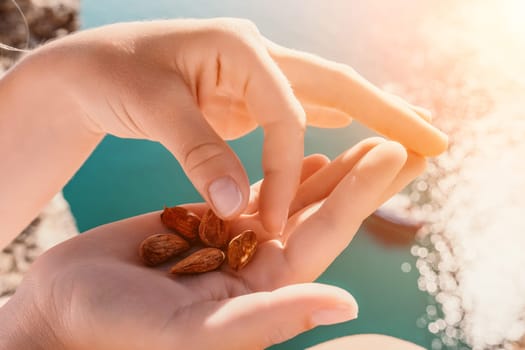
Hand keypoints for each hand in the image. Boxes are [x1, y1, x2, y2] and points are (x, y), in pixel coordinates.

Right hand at [0, 138, 425, 349]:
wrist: (64, 310)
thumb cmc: (117, 328)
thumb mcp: (195, 331)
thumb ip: (266, 318)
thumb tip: (345, 302)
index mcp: (263, 290)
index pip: (325, 235)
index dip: (362, 195)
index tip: (394, 155)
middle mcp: (256, 266)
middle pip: (320, 213)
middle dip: (359, 179)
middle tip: (396, 142)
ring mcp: (232, 241)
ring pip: (292, 198)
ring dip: (328, 170)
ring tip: (363, 142)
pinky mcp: (206, 222)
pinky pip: (255, 193)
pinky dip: (282, 173)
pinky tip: (308, 155)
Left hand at [31, 18, 445, 233]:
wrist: (88, 67)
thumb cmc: (109, 75)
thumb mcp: (150, 106)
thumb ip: (196, 150)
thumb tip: (234, 204)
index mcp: (239, 46)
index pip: (285, 114)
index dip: (286, 170)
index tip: (274, 222)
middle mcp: (256, 55)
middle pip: (336, 84)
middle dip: (387, 114)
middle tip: (433, 139)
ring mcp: (254, 73)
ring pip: (325, 95)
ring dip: (370, 114)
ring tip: (411, 134)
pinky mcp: (245, 94)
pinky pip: (299, 109)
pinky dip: (332, 121)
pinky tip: (351, 129)